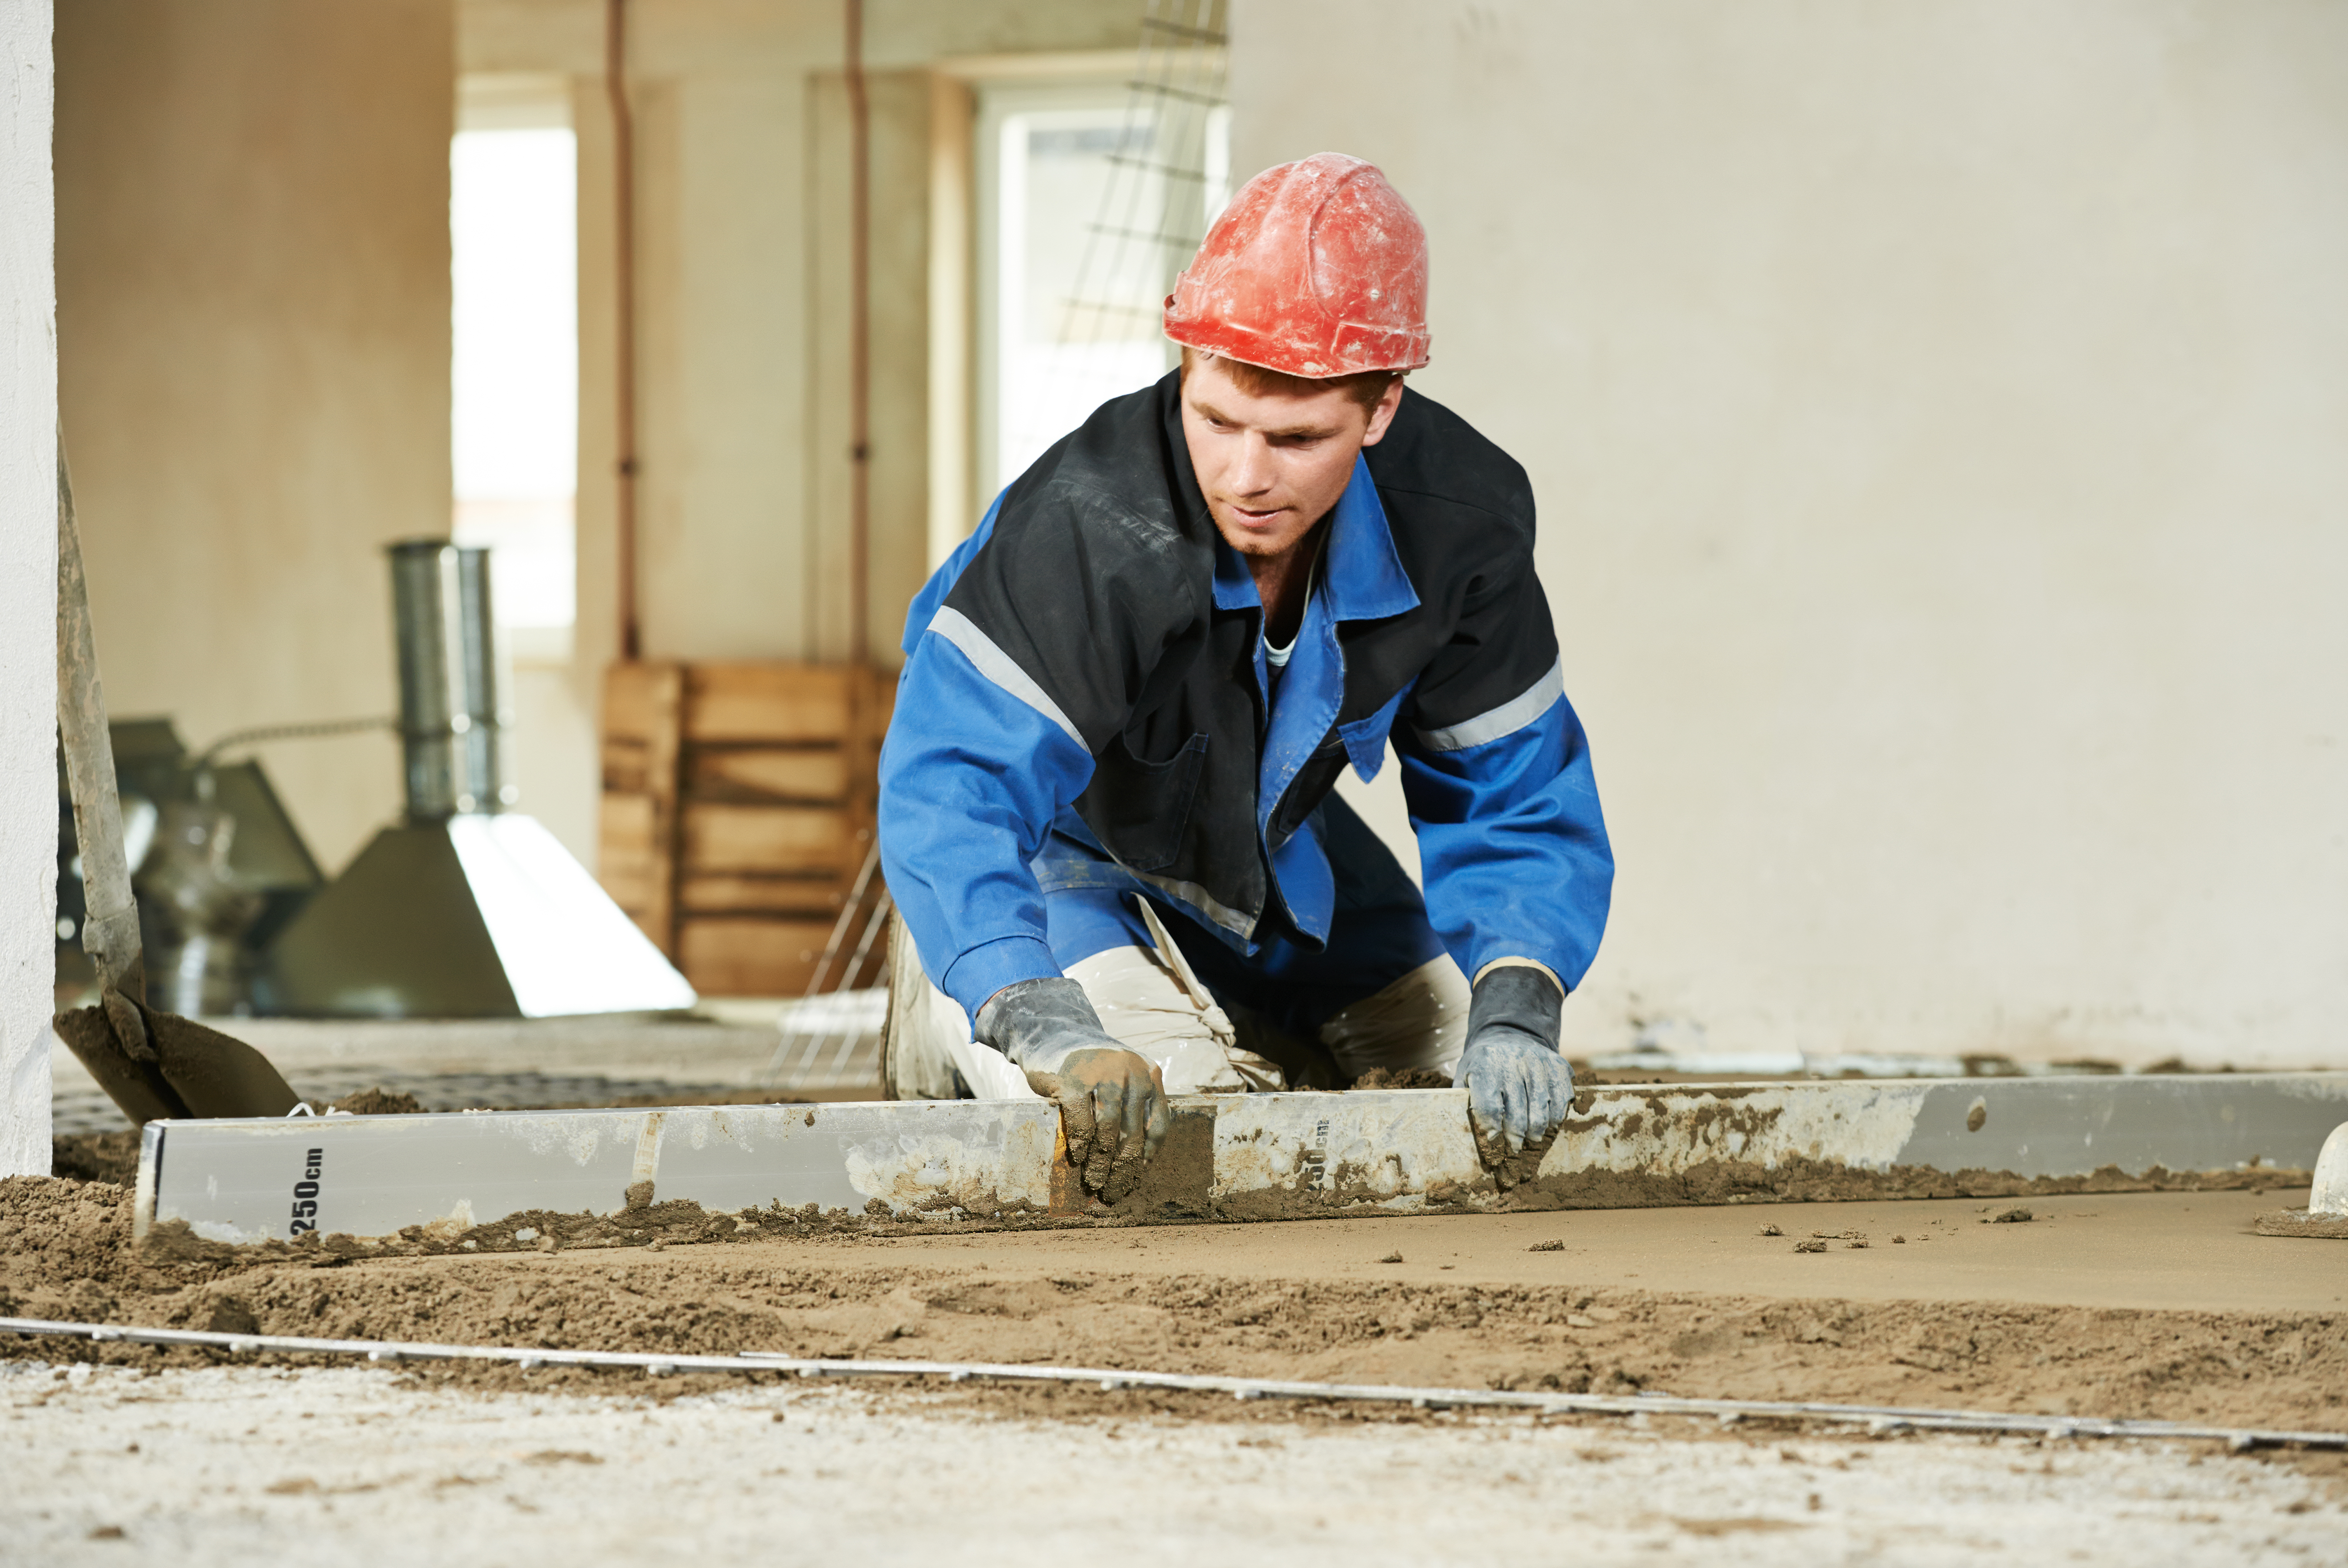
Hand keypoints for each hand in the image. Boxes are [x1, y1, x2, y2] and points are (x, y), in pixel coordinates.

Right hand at [1023, 1047, 1170, 1198]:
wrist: (1054, 1033)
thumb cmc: (1092, 1068)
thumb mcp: (1124, 1079)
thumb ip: (1134, 1109)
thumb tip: (1137, 1163)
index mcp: (1150, 1074)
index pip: (1159, 1123)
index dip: (1148, 1155)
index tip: (1136, 1176)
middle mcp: (1132, 1070)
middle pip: (1134, 1131)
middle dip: (1123, 1167)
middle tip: (1113, 1190)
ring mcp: (1103, 1071)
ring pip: (1108, 1129)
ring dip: (1101, 1162)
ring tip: (1094, 1181)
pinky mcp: (1073, 1078)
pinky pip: (1081, 1121)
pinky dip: (1081, 1143)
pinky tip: (1078, 1158)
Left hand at [1458, 1026, 1574, 1170]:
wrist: (1510, 1034)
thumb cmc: (1484, 1064)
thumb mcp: (1465, 1074)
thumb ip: (1463, 1100)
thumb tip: (1465, 1133)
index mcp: (1484, 1066)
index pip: (1489, 1108)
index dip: (1491, 1131)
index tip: (1493, 1143)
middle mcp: (1512, 1062)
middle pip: (1517, 1114)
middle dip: (1515, 1138)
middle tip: (1514, 1148)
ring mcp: (1537, 1062)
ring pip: (1541, 1110)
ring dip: (1537, 1131)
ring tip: (1532, 1139)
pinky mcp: (1557, 1064)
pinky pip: (1561, 1099)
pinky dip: (1556, 1117)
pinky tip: (1548, 1123)